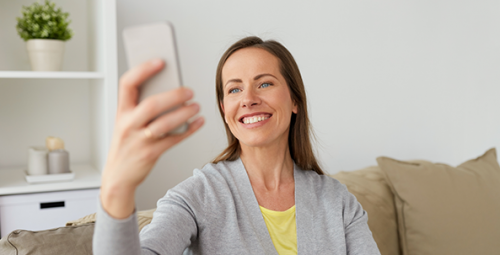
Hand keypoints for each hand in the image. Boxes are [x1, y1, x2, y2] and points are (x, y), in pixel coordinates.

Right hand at [100, 59, 203, 217]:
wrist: (118, 177)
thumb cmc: (127, 144)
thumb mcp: (128, 122)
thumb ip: (143, 107)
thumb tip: (172, 90)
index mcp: (122, 111)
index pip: (127, 84)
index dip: (143, 70)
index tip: (161, 61)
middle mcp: (128, 124)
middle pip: (151, 105)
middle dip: (173, 96)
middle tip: (189, 90)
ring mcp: (138, 140)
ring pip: (164, 124)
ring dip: (183, 113)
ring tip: (196, 106)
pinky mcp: (150, 153)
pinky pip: (173, 139)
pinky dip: (188, 130)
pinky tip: (198, 122)